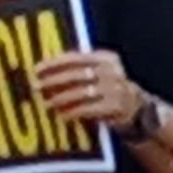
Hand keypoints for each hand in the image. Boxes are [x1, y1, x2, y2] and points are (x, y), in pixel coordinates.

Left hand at [28, 48, 149, 132]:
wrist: (135, 107)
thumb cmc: (107, 88)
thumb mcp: (97, 73)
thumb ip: (76, 70)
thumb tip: (43, 75)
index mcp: (105, 58)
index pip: (76, 57)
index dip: (54, 63)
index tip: (36, 70)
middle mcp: (111, 71)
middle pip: (77, 74)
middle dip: (53, 81)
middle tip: (36, 87)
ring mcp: (115, 89)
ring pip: (81, 92)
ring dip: (60, 98)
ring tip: (46, 104)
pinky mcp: (115, 106)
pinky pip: (89, 108)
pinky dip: (73, 112)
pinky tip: (62, 115)